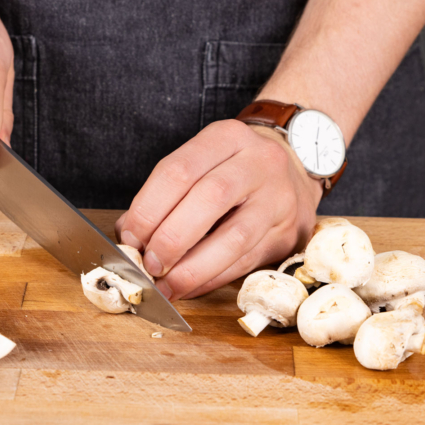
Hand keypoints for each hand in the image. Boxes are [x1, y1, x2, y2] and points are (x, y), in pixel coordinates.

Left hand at [115, 120, 322, 300]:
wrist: (295, 166)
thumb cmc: (234, 166)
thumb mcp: (202, 160)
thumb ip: (165, 192)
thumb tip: (129, 234)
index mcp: (227, 137)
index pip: (179, 170)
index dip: (148, 209)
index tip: (130, 237)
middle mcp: (259, 163)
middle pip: (209, 199)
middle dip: (171, 239)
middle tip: (148, 264)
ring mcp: (278, 199)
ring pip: (233, 238)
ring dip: (192, 268)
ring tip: (167, 284)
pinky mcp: (288, 233)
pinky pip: (247, 262)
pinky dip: (212, 279)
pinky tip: (190, 287)